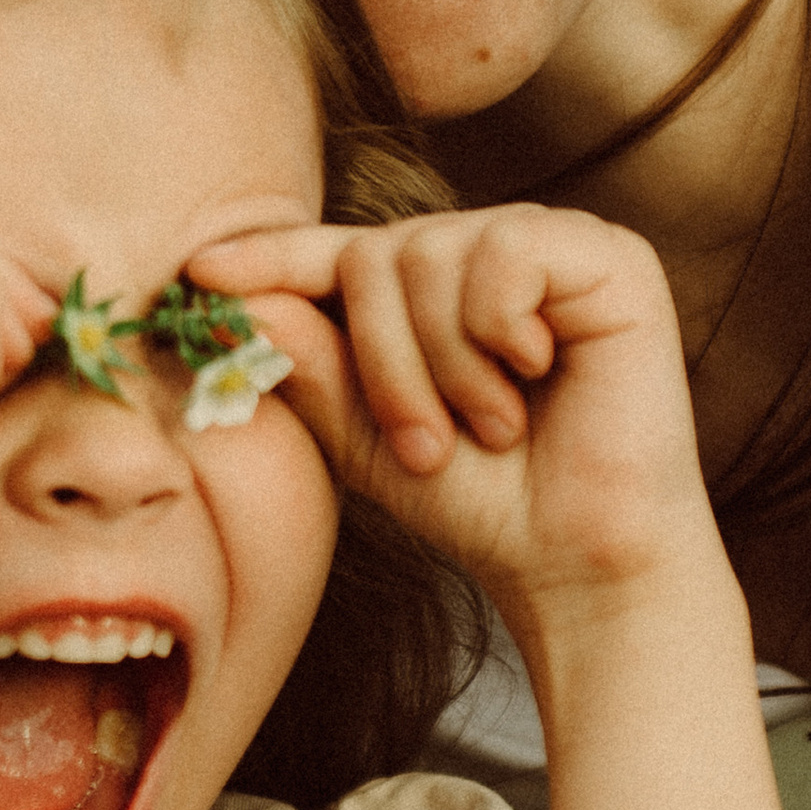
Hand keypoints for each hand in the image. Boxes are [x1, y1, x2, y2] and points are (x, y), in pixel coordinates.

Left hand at [192, 204, 722, 633]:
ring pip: (431, 253)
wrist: (576, 562)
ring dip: (442, 364)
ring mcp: (550, 246)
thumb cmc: (481, 501)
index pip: (338, 255)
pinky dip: (498, 330)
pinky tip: (536, 374)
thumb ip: (311, 367)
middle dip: (382, 363)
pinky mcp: (609, 258)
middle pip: (375, 254)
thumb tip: (242, 302)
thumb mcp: (367, 438)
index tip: (201, 274)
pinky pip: (505, 253)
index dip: (273, 259)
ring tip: (490, 426)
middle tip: (426, 445)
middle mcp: (489, 252)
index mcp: (434, 290)